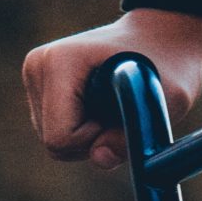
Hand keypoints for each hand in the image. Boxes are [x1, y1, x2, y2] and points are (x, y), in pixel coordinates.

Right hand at [23, 9, 201, 168]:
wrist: (160, 41)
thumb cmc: (166, 68)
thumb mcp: (160, 106)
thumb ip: (130, 138)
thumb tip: (100, 158)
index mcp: (60, 63)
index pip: (60, 137)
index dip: (95, 139)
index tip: (119, 111)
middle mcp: (38, 66)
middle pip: (54, 144)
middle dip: (91, 141)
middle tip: (119, 111)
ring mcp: (35, 76)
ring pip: (55, 143)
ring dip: (89, 138)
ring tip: (112, 106)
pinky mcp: (39, 88)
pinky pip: (57, 135)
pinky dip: (82, 132)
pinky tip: (101, 107)